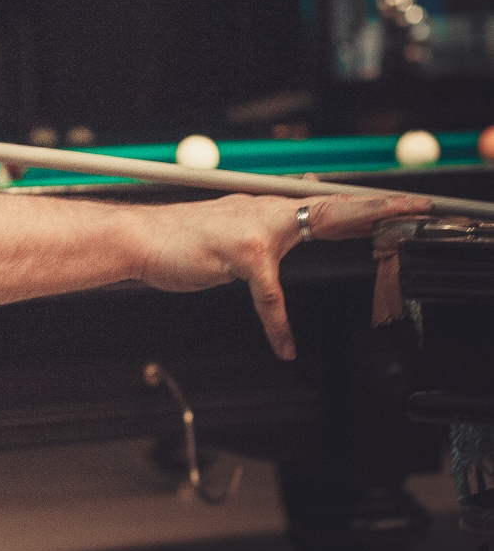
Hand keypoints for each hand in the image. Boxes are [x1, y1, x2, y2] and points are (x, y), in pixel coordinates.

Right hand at [139, 193, 432, 360]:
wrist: (136, 238)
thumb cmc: (175, 240)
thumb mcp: (224, 229)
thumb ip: (258, 230)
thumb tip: (282, 226)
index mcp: (262, 209)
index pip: (321, 204)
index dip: (363, 205)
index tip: (400, 204)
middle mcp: (262, 211)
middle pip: (330, 207)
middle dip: (377, 208)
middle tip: (414, 208)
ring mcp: (253, 230)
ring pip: (314, 227)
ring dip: (355, 229)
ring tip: (389, 242)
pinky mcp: (240, 255)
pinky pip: (270, 294)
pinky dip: (278, 324)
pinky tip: (285, 346)